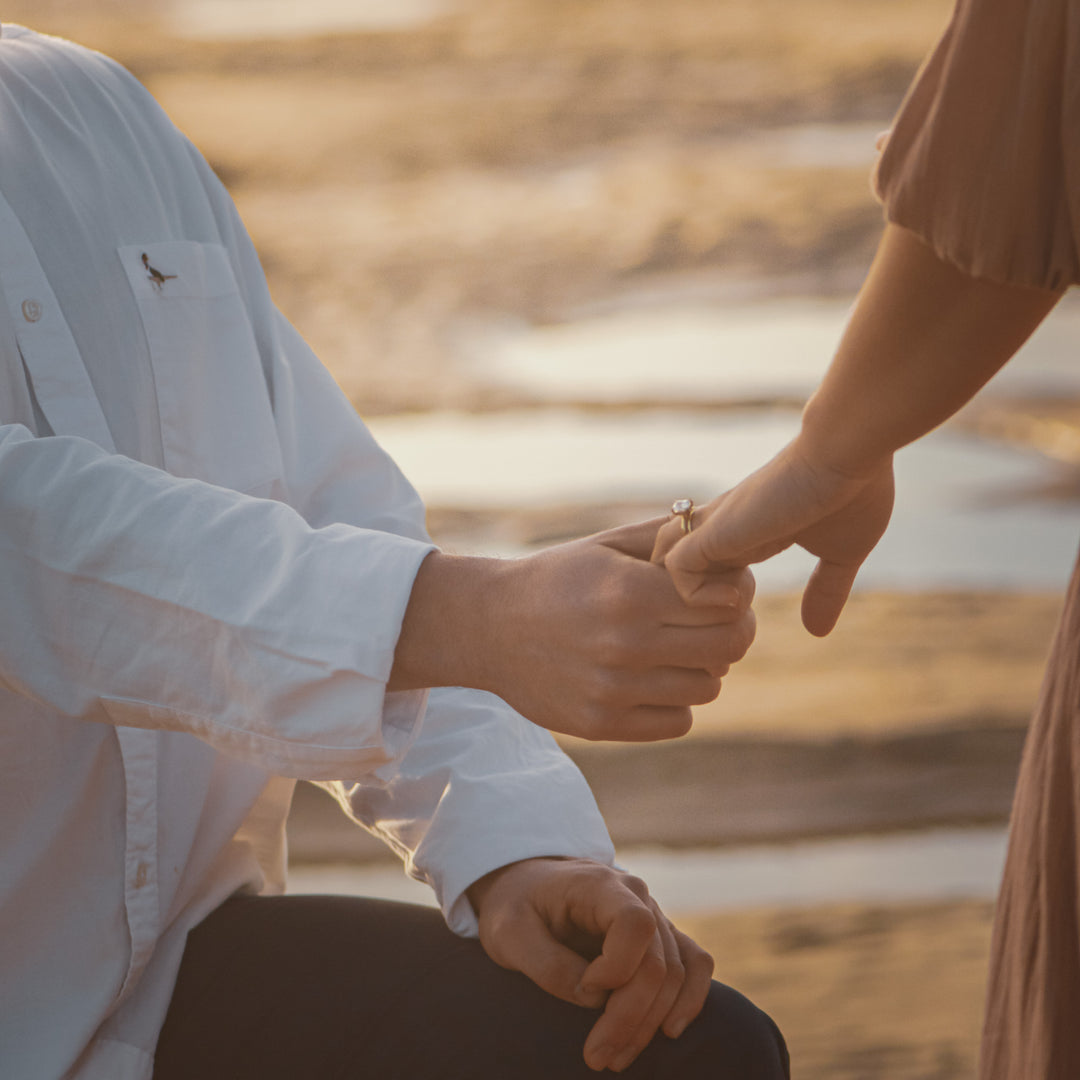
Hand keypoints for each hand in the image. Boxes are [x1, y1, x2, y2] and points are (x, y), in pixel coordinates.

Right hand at [391, 518, 755, 741]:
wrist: (489, 628)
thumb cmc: (558, 578)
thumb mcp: (608, 545)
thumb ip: (668, 538)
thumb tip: (728, 536)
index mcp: (630, 592)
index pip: (728, 601)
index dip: (738, 594)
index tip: (725, 590)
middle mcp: (625, 644)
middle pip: (729, 647)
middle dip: (732, 631)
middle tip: (714, 622)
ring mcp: (613, 690)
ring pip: (707, 688)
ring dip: (701, 668)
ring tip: (676, 650)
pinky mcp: (602, 725)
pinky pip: (678, 721)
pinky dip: (676, 702)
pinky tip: (654, 679)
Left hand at [468, 856, 713, 1073]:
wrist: (528, 887)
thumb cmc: (515, 906)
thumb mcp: (508, 932)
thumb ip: (546, 963)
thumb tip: (591, 997)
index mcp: (599, 884)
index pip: (635, 924)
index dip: (618, 967)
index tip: (584, 989)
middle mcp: (636, 896)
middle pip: (656, 961)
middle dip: (629, 1017)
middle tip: (596, 1058)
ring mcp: (653, 915)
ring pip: (675, 973)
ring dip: (650, 1023)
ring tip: (614, 1058)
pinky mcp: (660, 936)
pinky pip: (695, 964)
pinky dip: (690, 998)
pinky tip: (669, 1031)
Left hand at [656, 439, 893, 635]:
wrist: (850, 450)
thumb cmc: (853, 490)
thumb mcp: (840, 554)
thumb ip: (826, 590)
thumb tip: (817, 631)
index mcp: (743, 535)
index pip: (698, 572)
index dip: (705, 608)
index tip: (733, 632)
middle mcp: (718, 531)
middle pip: (662, 571)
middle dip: (676, 613)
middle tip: (713, 644)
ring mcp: (714, 529)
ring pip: (659, 570)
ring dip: (684, 608)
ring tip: (725, 624)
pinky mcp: (717, 530)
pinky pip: (675, 570)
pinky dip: (695, 598)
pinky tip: (736, 601)